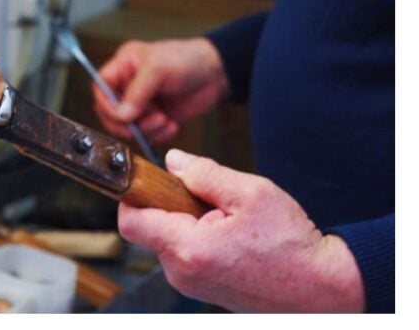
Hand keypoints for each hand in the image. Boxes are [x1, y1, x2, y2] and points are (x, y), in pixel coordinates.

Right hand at [94, 38, 228, 144]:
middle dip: (127, 121)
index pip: (101, 87)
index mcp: (123, 66)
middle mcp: (129, 85)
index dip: (106, 103)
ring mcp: (143, 102)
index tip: (121, 114)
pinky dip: (159, 135)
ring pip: (129, 126)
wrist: (217, 73)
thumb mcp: (159, 69)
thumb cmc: (187, 59)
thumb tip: (121, 115)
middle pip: (111, 111)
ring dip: (146, 129)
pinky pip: (148, 134)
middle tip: (145, 122)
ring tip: (164, 120)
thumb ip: (137, 92)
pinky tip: (173, 125)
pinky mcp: (156, 117)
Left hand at [118, 149, 364, 311]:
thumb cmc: (291, 245)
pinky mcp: (200, 288)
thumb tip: (173, 161)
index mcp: (189, 248)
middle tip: (209, 199)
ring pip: (167, 239)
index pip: (130, 220)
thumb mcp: (251, 193)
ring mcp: (189, 284)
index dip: (134, 195)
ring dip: (187, 222)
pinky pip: (184, 253)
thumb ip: (205, 174)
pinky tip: (230, 237)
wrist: (321, 290)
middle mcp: (181, 272)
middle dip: (170, 204)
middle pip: (149, 227)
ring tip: (228, 221)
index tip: (151, 179)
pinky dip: (198, 238)